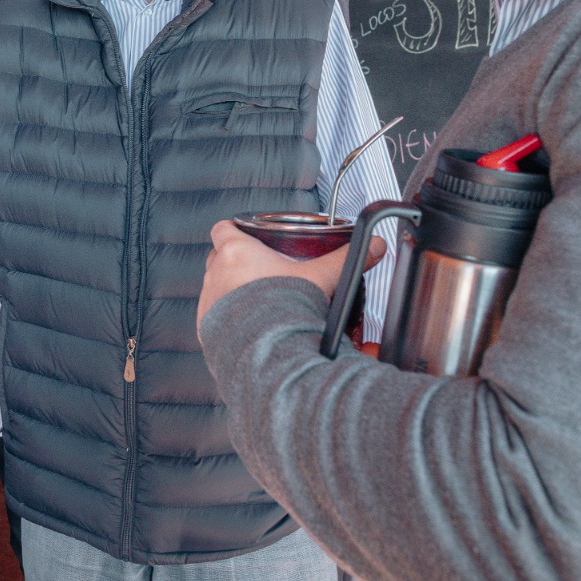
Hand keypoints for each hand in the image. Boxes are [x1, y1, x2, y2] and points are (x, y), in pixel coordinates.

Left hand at [196, 221, 384, 339]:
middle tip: (257, 271)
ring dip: (230, 291)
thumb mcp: (319, 278)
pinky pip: (212, 318)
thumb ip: (344, 260)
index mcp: (236, 252)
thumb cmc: (285, 309)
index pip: (223, 229)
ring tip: (255, 301)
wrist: (267, 351)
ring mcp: (208, 303)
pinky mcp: (205, 329)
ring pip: (214, 288)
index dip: (232, 229)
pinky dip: (227, 319)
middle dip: (234, 262)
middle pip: (217, 258)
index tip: (241, 233)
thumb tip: (375, 246)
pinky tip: (247, 326)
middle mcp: (216, 275)